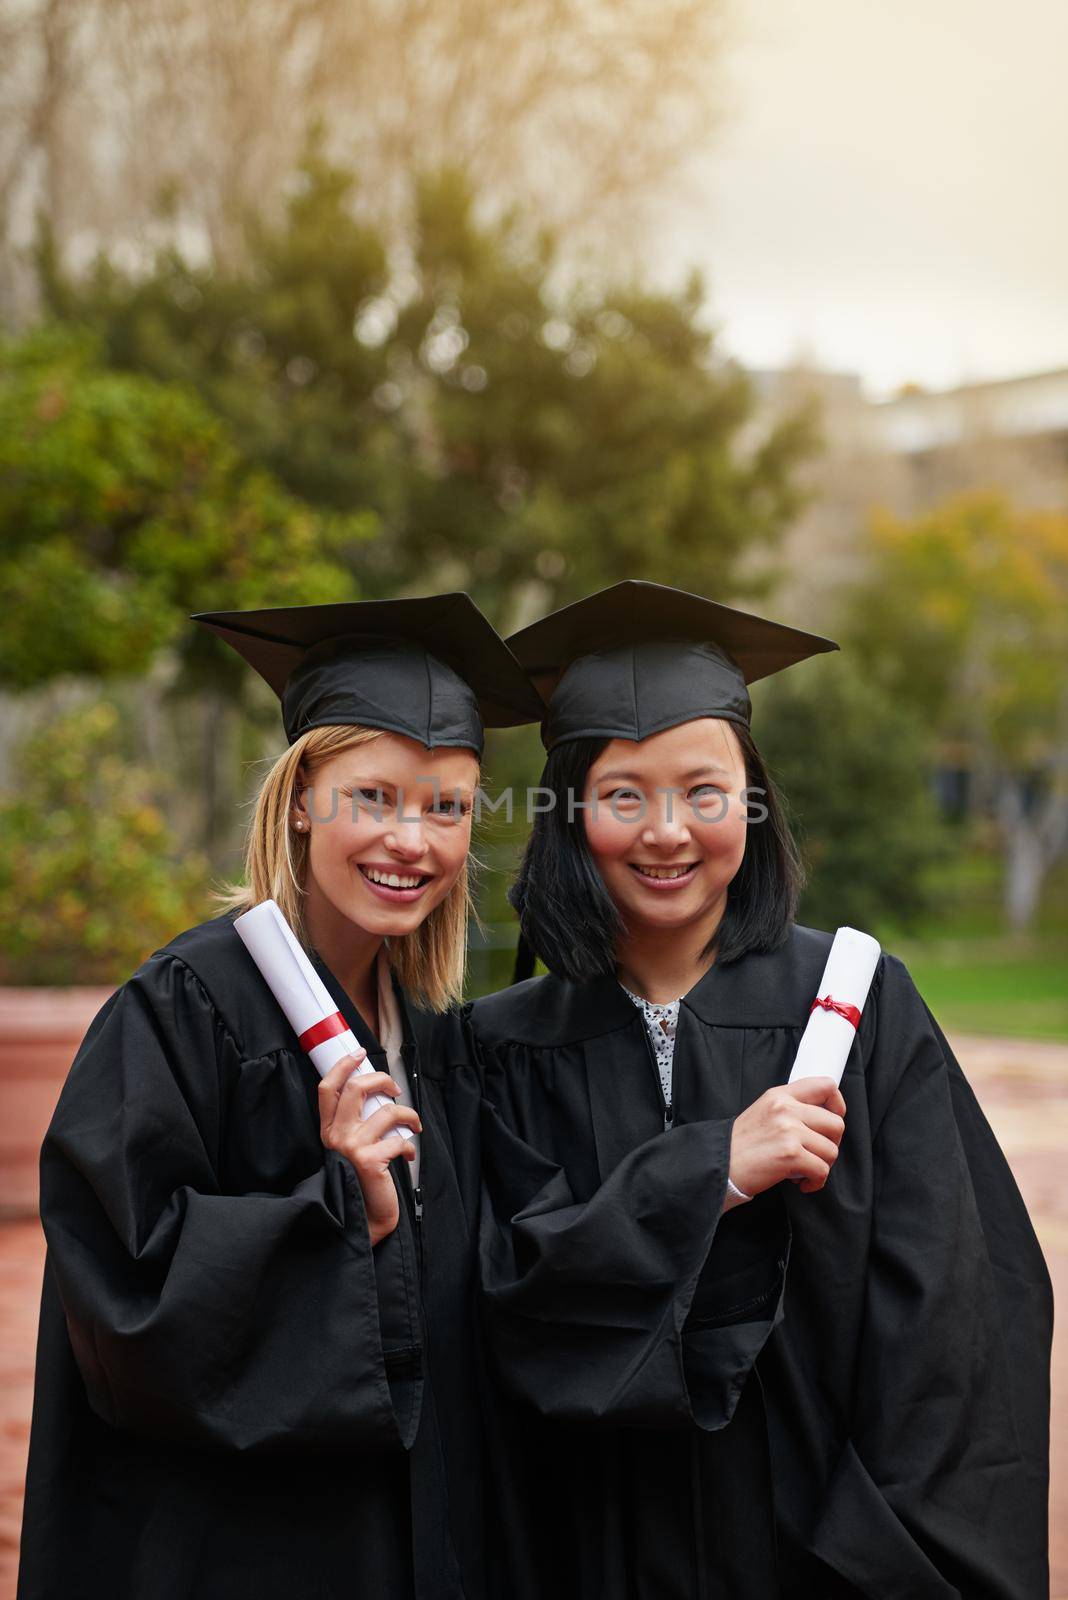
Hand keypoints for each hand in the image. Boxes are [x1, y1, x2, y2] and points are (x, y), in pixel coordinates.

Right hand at [318, 1055, 420, 1245]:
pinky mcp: (369, 1161)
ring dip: (408, 1116)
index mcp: (328, 1133)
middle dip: (381, 1080)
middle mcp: (335, 1137)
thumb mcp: (351, 1151)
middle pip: (356, 1089)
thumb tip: (380, 1098)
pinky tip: (408, 1156)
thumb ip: (357, 1126)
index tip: (360, 1054)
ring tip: (414, 1127)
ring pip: (387, 1111)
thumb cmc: (360, 1186)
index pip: (327, 1089)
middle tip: (395, 1088)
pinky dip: (410, 1145)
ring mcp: (351, 1148)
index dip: (343, 1066)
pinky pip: (400, 1139)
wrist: (360, 1225)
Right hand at [728, 1077, 845, 1197]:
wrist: (719, 1164)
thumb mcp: (764, 1112)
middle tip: (816, 1154)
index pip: (826, 1086)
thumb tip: (824, 1117)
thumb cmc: (742, 1145)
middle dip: (831, 1144)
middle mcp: (786, 1108)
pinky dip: (816, 1182)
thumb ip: (791, 1108)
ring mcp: (788, 1131)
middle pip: (836, 1123)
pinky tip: (801, 1183)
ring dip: (822, 1166)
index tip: (831, 1120)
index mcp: (780, 1095)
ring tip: (803, 1171)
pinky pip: (822, 1170)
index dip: (838, 1105)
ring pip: (831, 1150)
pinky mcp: (790, 1155)